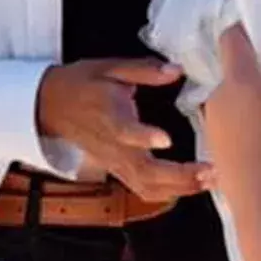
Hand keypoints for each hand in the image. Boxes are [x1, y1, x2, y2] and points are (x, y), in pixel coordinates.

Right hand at [36, 58, 210, 202]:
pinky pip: (143, 189)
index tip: (165, 138)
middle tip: (209, 171)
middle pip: (144, 170)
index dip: (143, 137)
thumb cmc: (81, 84)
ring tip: (209, 181)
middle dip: (178, 175)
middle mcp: (112, 145)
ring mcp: (115, 161)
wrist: (51, 105)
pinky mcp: (117, 169)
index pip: (124, 131)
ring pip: (146, 185)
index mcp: (108, 114)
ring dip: (179, 188)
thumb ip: (144, 70)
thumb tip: (176, 70)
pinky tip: (192, 187)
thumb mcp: (109, 67)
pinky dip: (169, 194)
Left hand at [200, 25, 260, 204]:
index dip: (244, 33)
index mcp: (239, 80)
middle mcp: (217, 96)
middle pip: (234, 73)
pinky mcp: (212, 144)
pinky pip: (229, 122)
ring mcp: (210, 121)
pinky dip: (245, 125)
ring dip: (250, 103)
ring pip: (232, 99)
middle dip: (256, 77)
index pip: (231, 39)